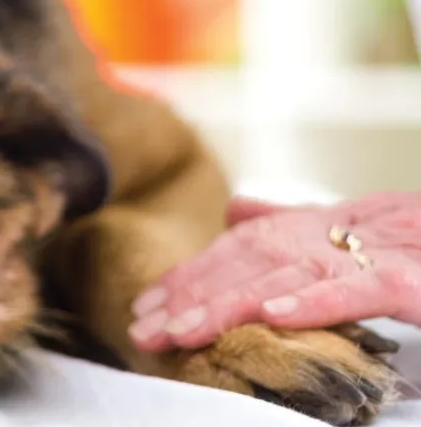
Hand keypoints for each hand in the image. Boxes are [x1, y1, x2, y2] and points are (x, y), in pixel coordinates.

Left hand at [128, 192, 420, 351]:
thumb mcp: (375, 242)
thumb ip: (307, 227)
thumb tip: (239, 210)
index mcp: (348, 219)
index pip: (253, 244)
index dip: (196, 274)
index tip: (149, 307)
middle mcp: (365, 224)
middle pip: (261, 254)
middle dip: (195, 291)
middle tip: (146, 326)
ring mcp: (397, 248)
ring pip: (298, 270)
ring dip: (233, 301)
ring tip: (184, 329)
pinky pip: (366, 287)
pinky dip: (316, 300)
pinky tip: (271, 316)